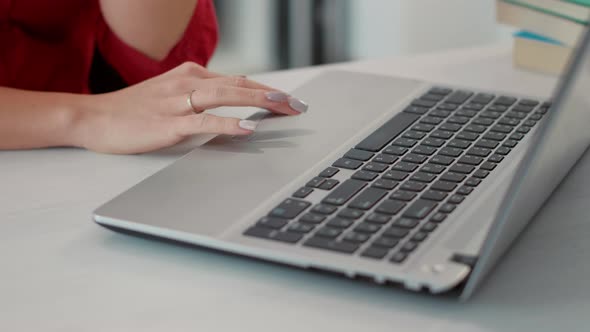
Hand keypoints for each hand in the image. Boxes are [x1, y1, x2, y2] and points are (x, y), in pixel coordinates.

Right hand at [73, 62, 307, 153]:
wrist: (94, 117)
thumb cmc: (134, 109)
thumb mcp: (172, 94)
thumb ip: (202, 96)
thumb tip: (234, 105)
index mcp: (191, 75)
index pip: (239, 80)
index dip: (266, 89)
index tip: (290, 101)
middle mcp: (188, 82)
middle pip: (240, 85)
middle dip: (273, 95)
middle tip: (299, 106)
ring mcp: (178, 102)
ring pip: (226, 96)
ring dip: (258, 101)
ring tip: (284, 107)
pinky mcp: (168, 123)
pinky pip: (203, 121)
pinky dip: (228, 124)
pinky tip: (248, 129)